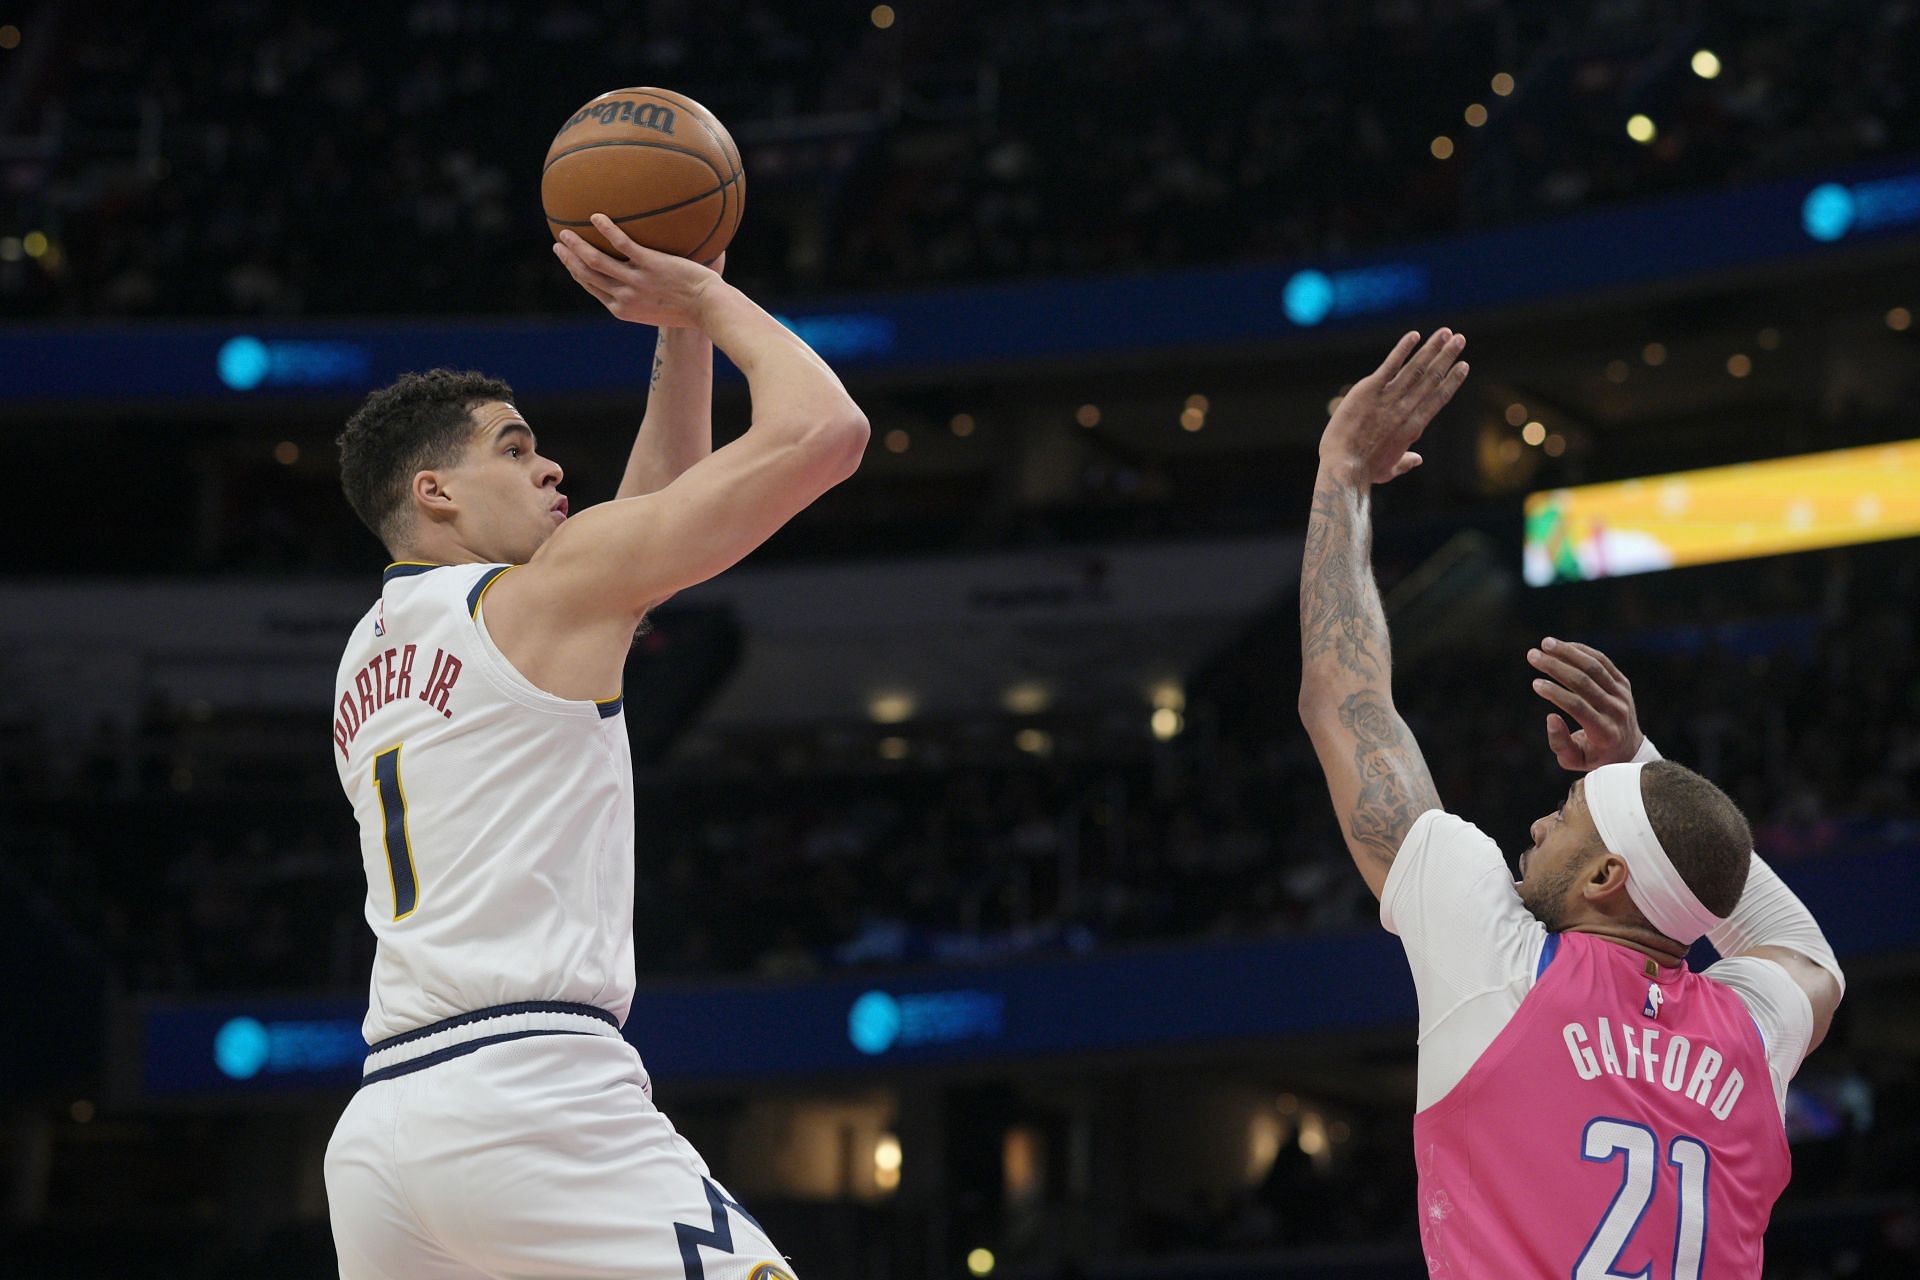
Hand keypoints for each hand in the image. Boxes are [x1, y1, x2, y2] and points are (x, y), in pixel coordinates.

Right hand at [552, 214, 722, 328]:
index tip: (568, 261)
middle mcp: (624, 297)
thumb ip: (646, 297)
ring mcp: (635, 281)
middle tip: (559, 244)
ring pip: (595, 261)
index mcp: (623, 309)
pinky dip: (606, 230)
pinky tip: (596, 216)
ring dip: (577, 245)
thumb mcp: (659, 310)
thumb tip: (643, 280)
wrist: (709, 309)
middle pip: (586, 275)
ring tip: (567, 230)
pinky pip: (621, 244)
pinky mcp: (650, 265)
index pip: (592, 288)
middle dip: (568, 259)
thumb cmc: (690, 310)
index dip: (576, 273)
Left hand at [1319, 329, 1468, 485]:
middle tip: (1460, 339)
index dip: (1452, 380)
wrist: (1345, 467)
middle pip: (1431, 377)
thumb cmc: (1365, 471)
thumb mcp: (1390, 469)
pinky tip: (1414, 335)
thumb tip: (1417, 459)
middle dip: (1447, 356)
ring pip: (1415, 368)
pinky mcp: (1369, 391)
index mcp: (1414, 426)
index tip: (1463, 366)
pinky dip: (1403, 350)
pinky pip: (1390, 366)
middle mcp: (1406, 409)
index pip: (1438, 398)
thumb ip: (1405, 462)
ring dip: (1432, 348)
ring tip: (1446, 332)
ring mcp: (1389, 398)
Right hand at [1527, 637, 1643, 770]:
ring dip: (1567, 652)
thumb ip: (1559, 743)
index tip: (1535, 683)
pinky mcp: (1623, 683)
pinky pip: (1603, 662)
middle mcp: (1616, 711)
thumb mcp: (1574, 760)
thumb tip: (1551, 717)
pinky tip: (1562, 646)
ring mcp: (1622, 695)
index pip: (1578, 707)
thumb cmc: (1593, 755)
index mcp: (1604, 732)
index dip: (1555, 693)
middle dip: (1555, 666)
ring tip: (1544, 643)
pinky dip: (1582, 651)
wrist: (1628, 749)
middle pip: (1584, 682)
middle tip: (1532, 655)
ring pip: (1594, 667)